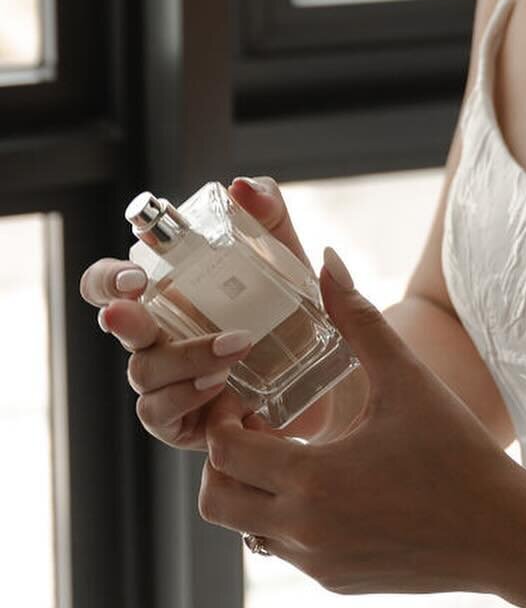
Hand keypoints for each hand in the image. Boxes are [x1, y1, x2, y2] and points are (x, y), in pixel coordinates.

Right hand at [80, 176, 360, 449]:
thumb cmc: (296, 314)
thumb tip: (241, 187)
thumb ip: (268, 214)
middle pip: (114, 323)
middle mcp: (158, 335)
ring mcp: (167, 379)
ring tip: (236, 347)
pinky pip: (162, 413)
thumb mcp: (288, 259)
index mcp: (170, 294)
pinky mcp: (181, 420)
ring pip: (144, 370)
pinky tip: (219, 383)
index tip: (137, 274)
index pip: (114, 282)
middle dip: (118, 314)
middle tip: (130, 310)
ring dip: (185, 356)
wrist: (331, 381)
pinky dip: (188, 396)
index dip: (110, 278)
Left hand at [198, 247, 525, 595]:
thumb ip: (359, 318)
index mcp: (312, 478)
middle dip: (225, 461)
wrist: (503, 532)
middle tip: (262, 427)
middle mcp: (304, 530)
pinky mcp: (337, 582)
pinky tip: (332, 483)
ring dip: (255, 491)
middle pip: (215, 500)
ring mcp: (318, 563)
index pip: (223, 452)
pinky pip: (285, 551)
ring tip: (296, 452)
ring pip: (246, 529)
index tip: (252, 396)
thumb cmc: (457, 451)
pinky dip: (288, 518)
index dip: (226, 419)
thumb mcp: (407, 378)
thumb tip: (328, 259)